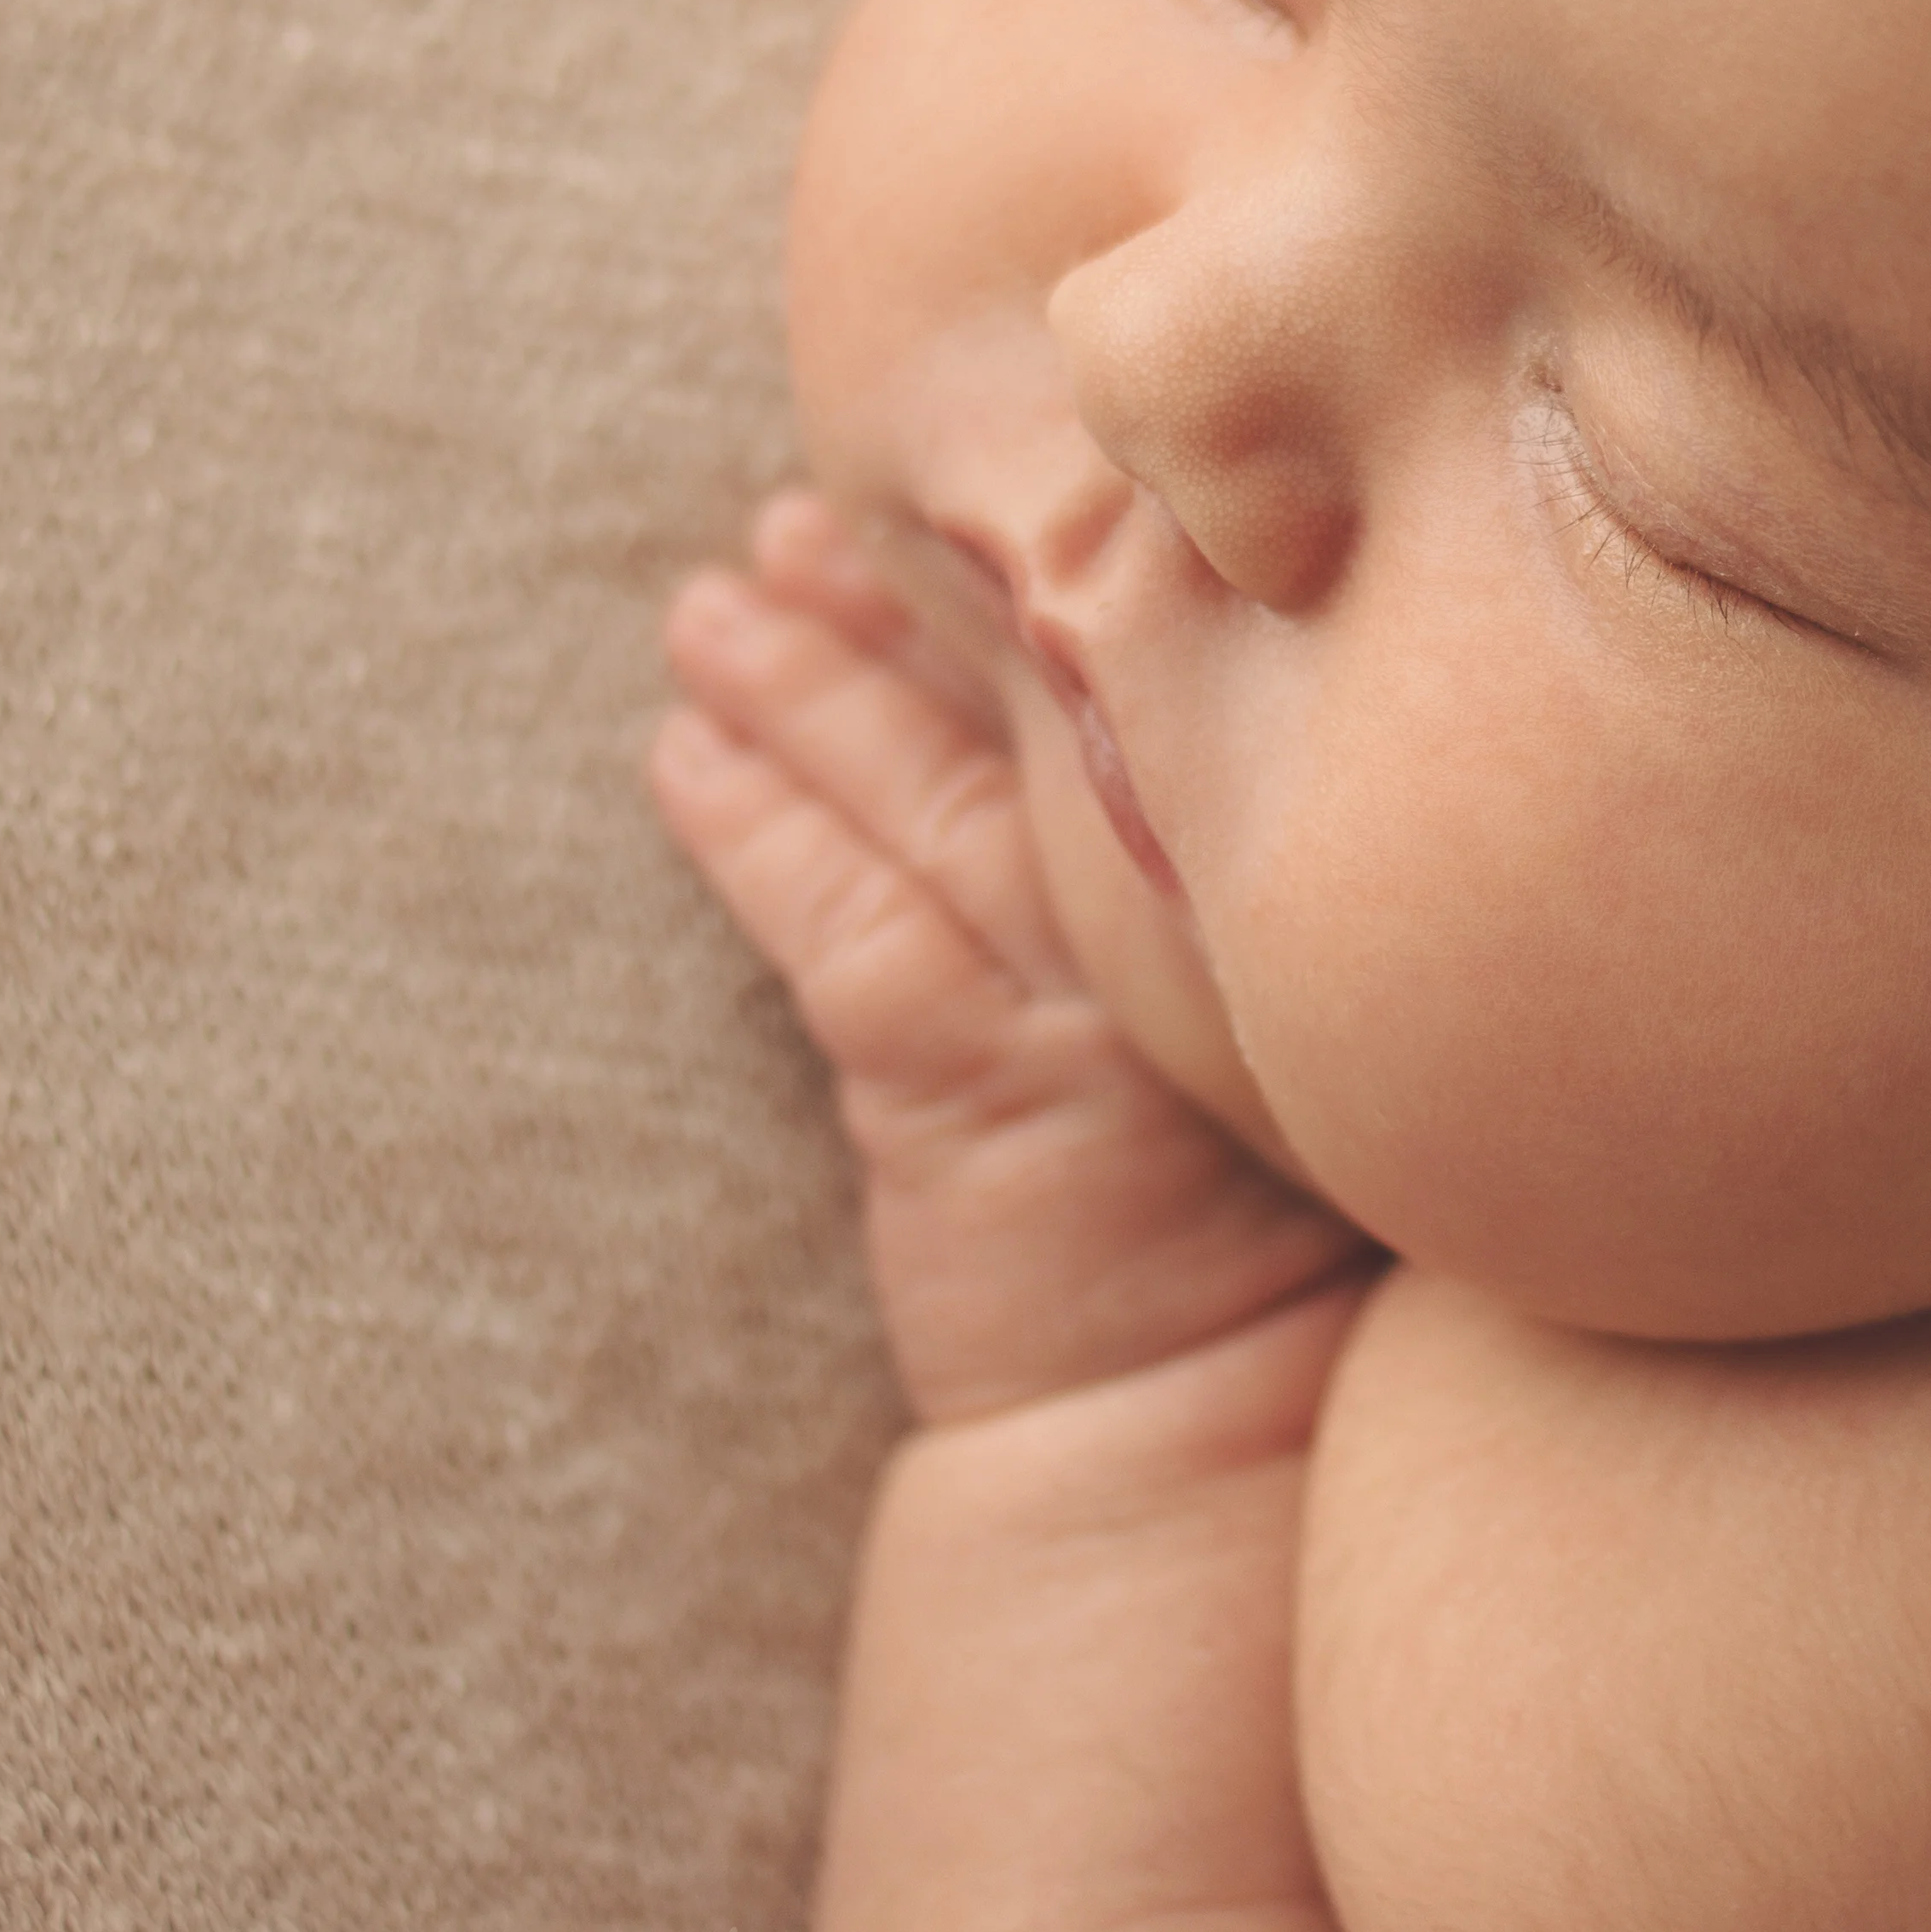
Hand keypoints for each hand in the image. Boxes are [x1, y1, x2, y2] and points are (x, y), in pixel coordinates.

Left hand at [653, 491, 1374, 1424]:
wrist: (1200, 1440)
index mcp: (1250, 898)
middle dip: (894, 610)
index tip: (941, 491)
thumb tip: (1130, 741)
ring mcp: (1090, 1010)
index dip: (1028, 591)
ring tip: (702, 608)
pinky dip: (756, 836)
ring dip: (799, 695)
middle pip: (1019, 723)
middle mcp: (1183, 930)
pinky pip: (850, 937)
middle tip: (791, 518)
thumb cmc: (1232, 1242)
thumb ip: (1207, 893)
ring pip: (920, 809)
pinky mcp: (986, 1100)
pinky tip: (676, 760)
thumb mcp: (1254, 1041)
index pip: (1131, 702)